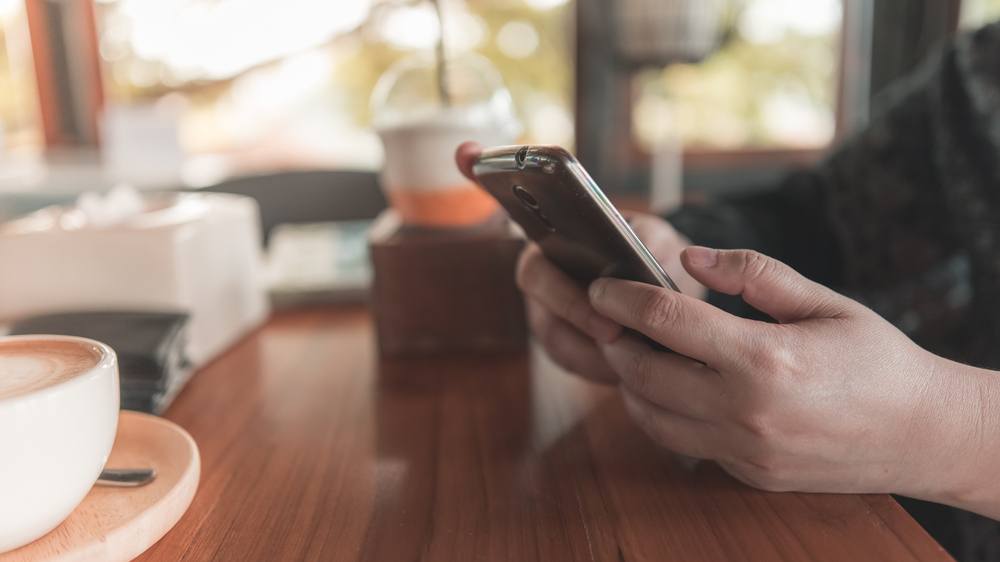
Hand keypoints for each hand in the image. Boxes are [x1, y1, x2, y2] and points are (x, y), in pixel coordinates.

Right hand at [454, 141, 704, 383]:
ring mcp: (547, 309)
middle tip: (611, 325)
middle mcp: (542, 268)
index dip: (482, 174)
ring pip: (552, 331)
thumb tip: (647, 255)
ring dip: (589, 346)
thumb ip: (650, 242)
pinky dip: (597, 368)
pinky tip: (626, 371)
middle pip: (535, 280)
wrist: (672, 304)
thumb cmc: (658, 261)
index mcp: (557, 230)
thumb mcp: (661, 241)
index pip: (515, 203)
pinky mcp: (563, 347)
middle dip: (571, 304)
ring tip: (630, 353)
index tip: (467, 152)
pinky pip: (570, 361)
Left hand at [588, 246, 993, 507]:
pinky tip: (666, 387)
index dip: (622, 298)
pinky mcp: (747, 473)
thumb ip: (754, 274)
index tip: (601, 285)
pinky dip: (659, 413)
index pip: (666, 320)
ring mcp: (744, 449)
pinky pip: (682, 442)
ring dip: (628, 381)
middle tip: (607, 316)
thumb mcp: (824, 302)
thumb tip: (690, 257)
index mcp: (764, 358)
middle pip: (643, 373)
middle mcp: (746, 411)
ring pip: (651, 417)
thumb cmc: (878, 360)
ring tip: (631, 349)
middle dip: (613, 340)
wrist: (921, 434)